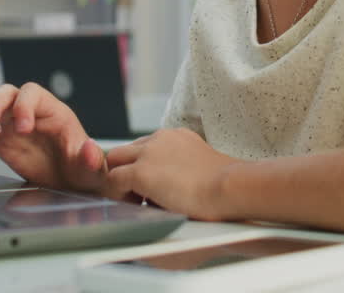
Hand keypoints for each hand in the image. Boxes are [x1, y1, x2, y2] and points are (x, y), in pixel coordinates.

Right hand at [0, 82, 106, 192]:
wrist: (75, 185)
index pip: (34, 95)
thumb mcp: (93, 170)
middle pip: (11, 93)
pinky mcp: (3, 139)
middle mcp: (33, 114)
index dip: (25, 107)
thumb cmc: (86, 174)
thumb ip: (92, 159)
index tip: (22, 128)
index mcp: (55, 114)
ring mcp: (15, 125)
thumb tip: (90, 149)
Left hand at [105, 128, 242, 219]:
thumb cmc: (224, 186)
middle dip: (125, 170)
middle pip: (125, 150)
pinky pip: (113, 180)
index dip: (142, 166)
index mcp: (175, 136)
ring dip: (120, 181)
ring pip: (114, 161)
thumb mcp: (201, 167)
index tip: (150, 186)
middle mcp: (160, 138)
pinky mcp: (141, 172)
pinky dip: (118, 194)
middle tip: (136, 195)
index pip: (145, 146)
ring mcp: (148, 154)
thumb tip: (169, 189)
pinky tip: (133, 207)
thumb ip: (181, 169)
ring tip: (135, 202)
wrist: (230, 187)